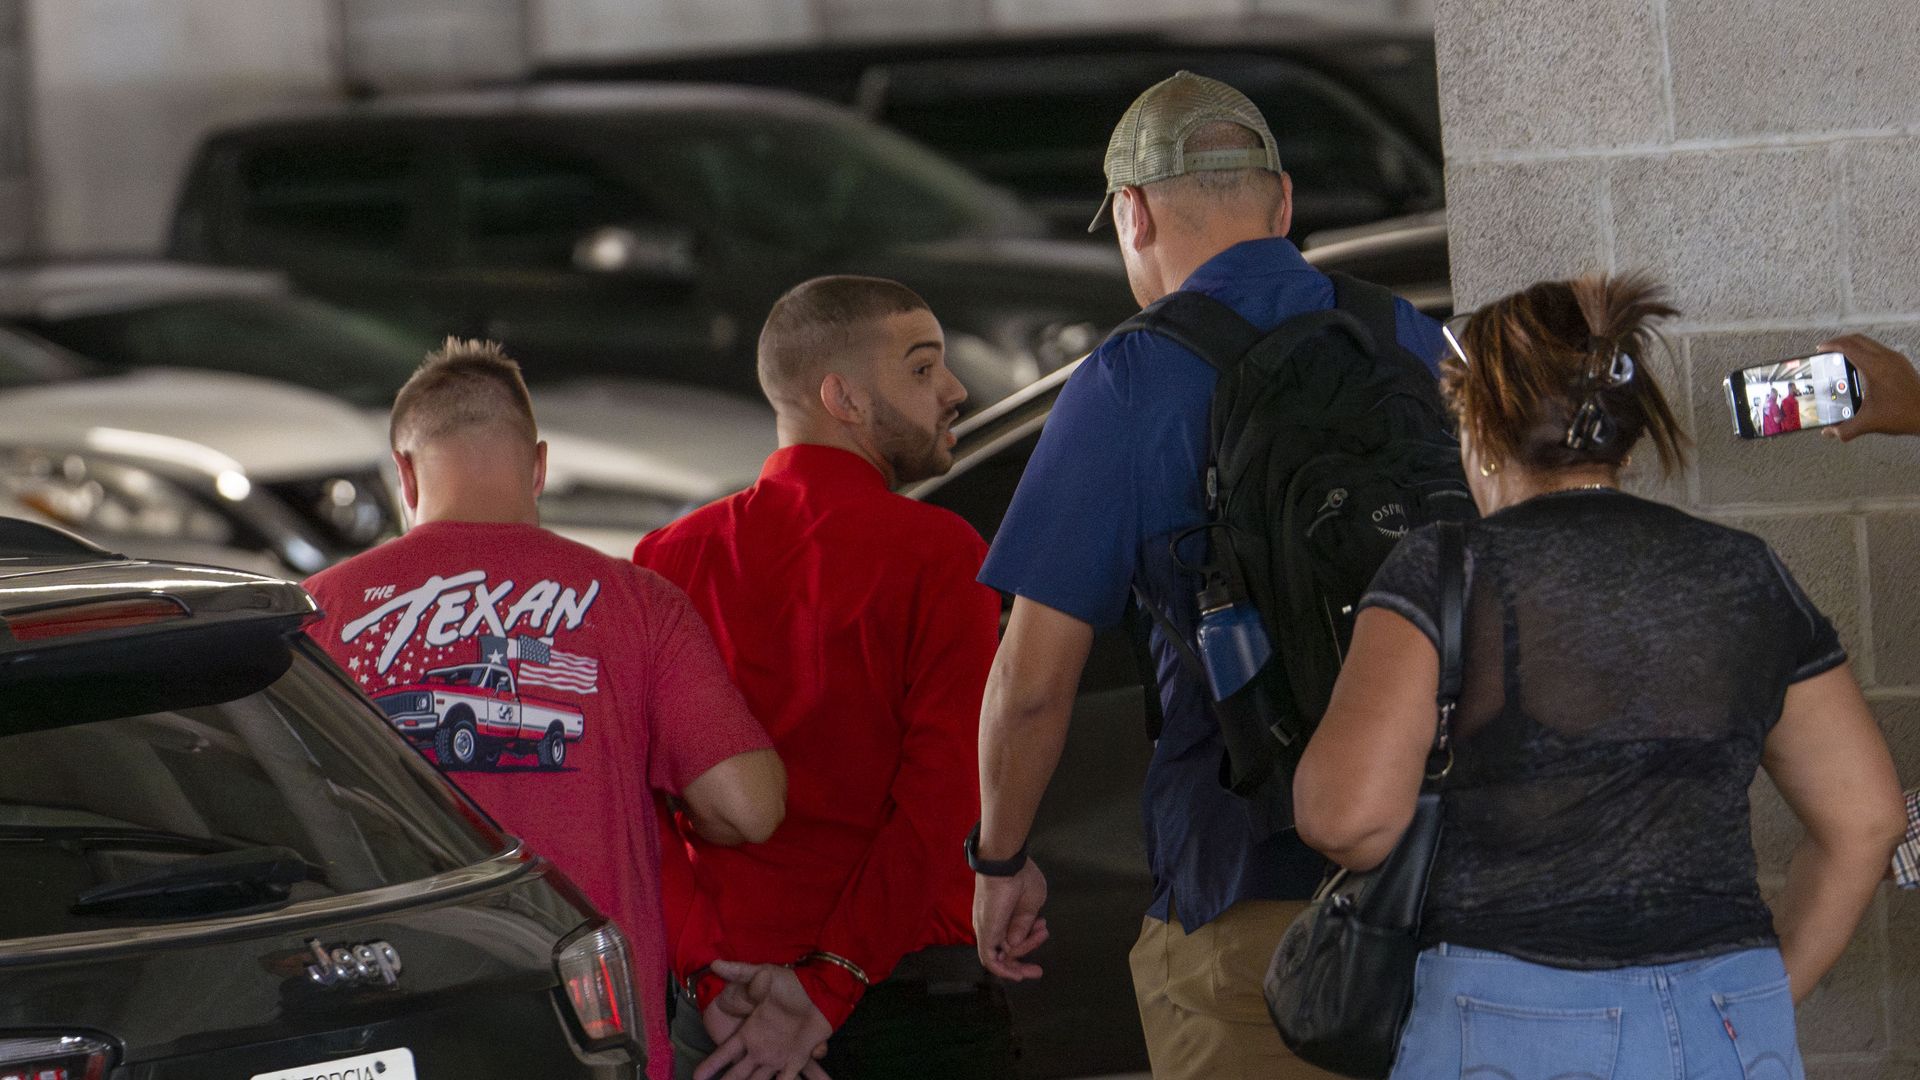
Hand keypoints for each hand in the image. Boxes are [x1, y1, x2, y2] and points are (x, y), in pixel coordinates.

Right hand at [694, 961, 831, 1079]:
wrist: (820, 989)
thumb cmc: (790, 982)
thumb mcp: (762, 973)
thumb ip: (739, 971)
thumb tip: (715, 962)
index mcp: (749, 1032)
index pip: (725, 1053)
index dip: (711, 1065)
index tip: (696, 1077)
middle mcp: (760, 1047)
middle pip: (739, 1073)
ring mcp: (778, 1055)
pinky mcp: (797, 1058)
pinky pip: (789, 1078)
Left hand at [972, 857, 1049, 980]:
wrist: (1006, 865)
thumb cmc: (1021, 878)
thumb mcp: (1031, 904)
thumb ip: (1024, 924)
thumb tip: (1016, 942)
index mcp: (1001, 916)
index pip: (1011, 939)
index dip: (1028, 941)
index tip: (1044, 931)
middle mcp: (992, 926)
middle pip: (1005, 953)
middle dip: (1021, 965)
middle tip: (1038, 971)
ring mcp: (987, 930)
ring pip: (1004, 955)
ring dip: (1025, 952)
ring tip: (1042, 935)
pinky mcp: (985, 934)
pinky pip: (991, 960)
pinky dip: (1003, 970)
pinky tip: (1018, 975)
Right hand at [1820, 334, 1919, 440]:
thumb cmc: (1902, 414)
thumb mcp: (1868, 423)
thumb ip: (1844, 429)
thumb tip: (1829, 432)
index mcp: (1875, 366)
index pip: (1849, 346)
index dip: (1832, 345)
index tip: (1820, 349)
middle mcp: (1886, 358)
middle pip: (1858, 340)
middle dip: (1840, 342)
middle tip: (1827, 351)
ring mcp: (1896, 359)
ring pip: (1870, 344)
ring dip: (1854, 347)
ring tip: (1841, 359)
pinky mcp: (1901, 364)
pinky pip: (1879, 351)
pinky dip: (1866, 353)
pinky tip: (1861, 369)